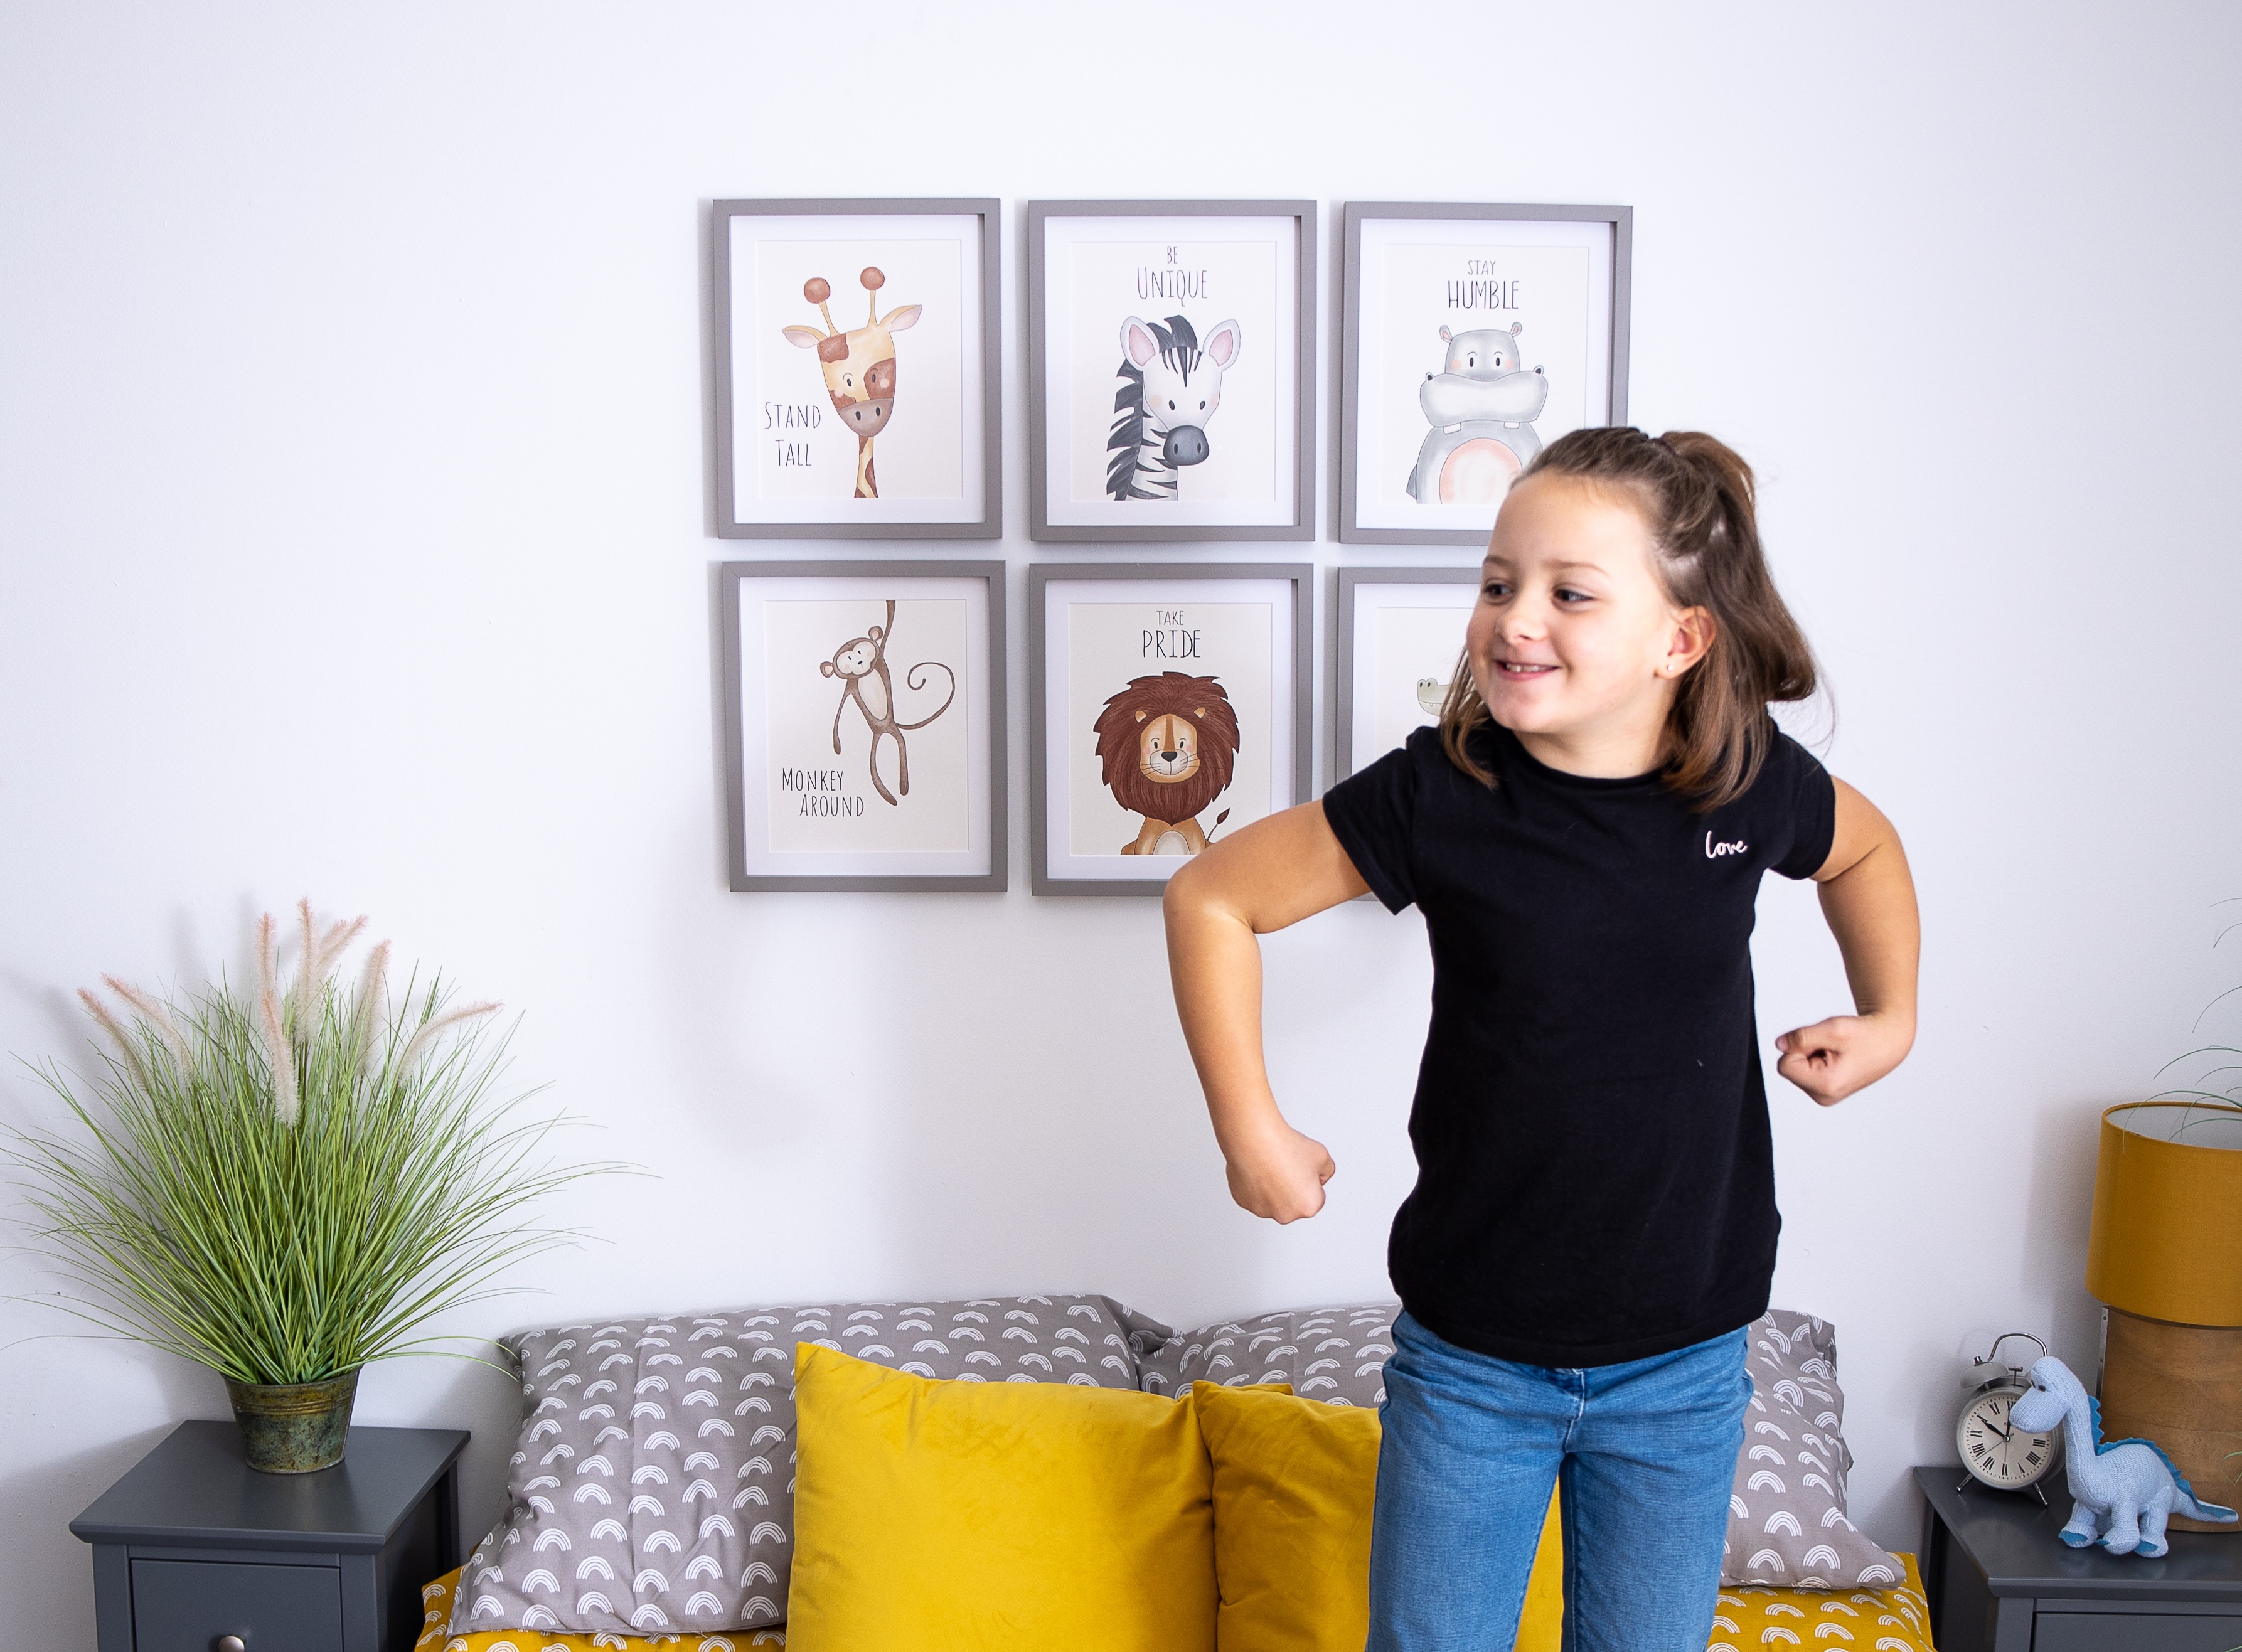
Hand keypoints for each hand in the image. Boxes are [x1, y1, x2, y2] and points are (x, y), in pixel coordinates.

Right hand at [1220, 1116, 1335, 1223]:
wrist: (1256, 1138)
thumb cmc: (1284, 1147)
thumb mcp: (1322, 1155)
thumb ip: (1327, 1171)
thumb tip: (1321, 1175)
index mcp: (1308, 1206)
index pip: (1316, 1198)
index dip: (1311, 1181)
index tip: (1303, 1169)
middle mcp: (1285, 1215)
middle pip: (1293, 1203)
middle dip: (1292, 1189)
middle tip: (1287, 1166)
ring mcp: (1262, 1210)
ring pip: (1272, 1201)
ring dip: (1273, 1189)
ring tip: (1271, 1166)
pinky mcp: (1243, 1201)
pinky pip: (1253, 1196)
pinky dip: (1255, 1185)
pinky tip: (1258, 1169)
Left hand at [1774, 1010, 1913, 1105]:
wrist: (1889, 1042)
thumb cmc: (1867, 1035)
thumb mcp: (1833, 1029)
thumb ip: (1801, 1037)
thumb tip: (1779, 1045)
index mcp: (1825, 1086)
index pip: (1785, 1065)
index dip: (1798, 1047)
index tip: (1822, 1043)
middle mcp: (1823, 1097)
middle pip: (1790, 1068)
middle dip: (1805, 1051)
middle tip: (1832, 1046)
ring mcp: (1825, 1096)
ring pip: (1797, 1069)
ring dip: (1811, 1053)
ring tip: (1838, 1051)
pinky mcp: (1826, 1091)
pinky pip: (1806, 1071)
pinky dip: (1816, 1059)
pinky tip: (1837, 1056)